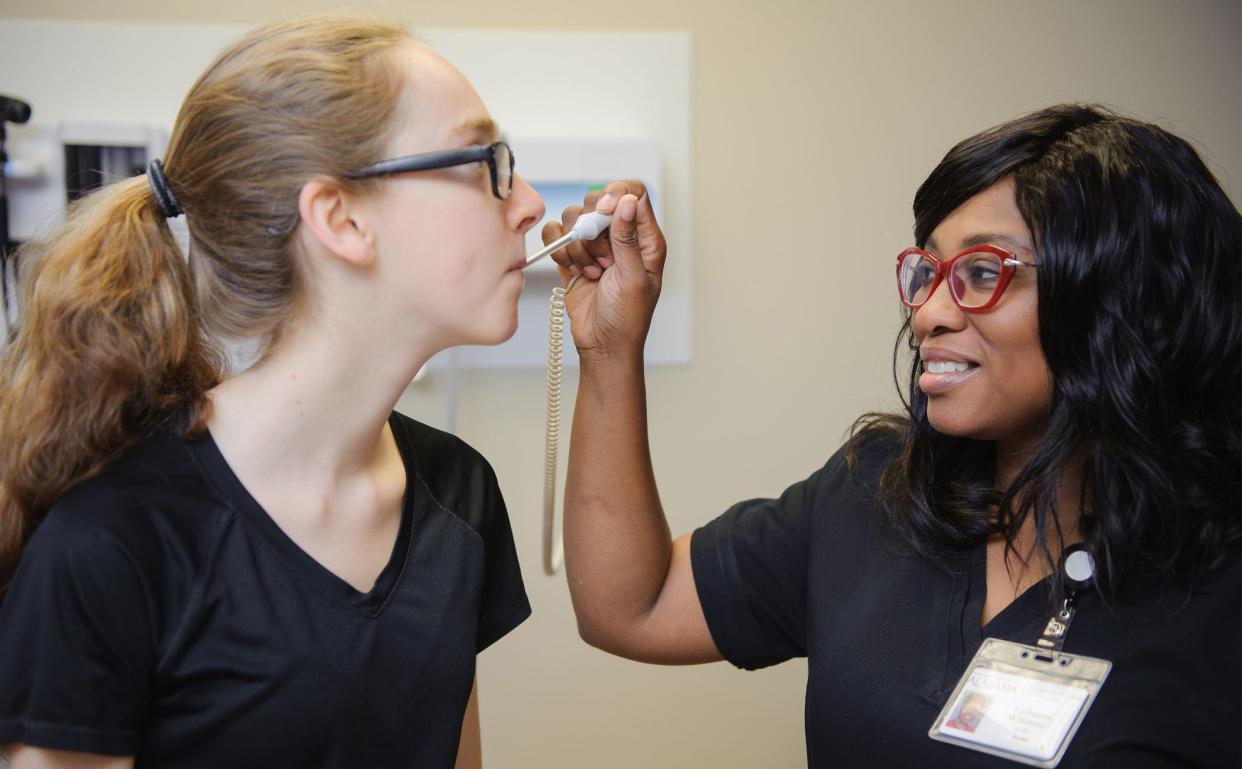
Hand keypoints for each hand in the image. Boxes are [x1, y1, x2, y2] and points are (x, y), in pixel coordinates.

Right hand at [540, 180, 666, 360]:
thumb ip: (627, 238)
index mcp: (645, 237)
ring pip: (574, 216)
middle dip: (592, 227)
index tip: (602, 212)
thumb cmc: (627, 318)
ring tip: (591, 271)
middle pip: (598, 200)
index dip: (615, 195)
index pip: (633, 193)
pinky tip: (574, 272)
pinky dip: (560, 250)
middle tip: (602, 259)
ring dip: (577, 245)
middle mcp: (620, 235)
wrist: (602, 345)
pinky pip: (556, 235)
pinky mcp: (572, 255)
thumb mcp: (632, 278)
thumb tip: (626, 200)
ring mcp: (595, 244)